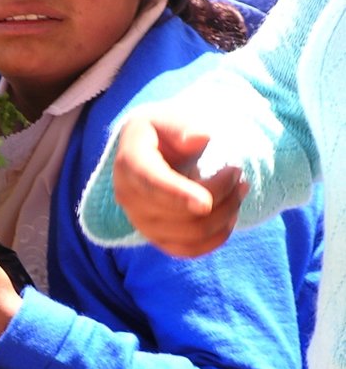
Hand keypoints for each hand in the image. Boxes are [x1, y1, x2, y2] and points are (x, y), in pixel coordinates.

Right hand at [113, 108, 248, 256]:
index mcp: (129, 163)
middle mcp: (129, 198)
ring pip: (190, 233)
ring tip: (239, 189)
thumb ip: (181, 126)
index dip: (177, 195)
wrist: (147, 152)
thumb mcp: (167, 118)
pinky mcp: (156, 238)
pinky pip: (188, 250)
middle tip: (237, 172)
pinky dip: (216, 238)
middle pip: (178, 213)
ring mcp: (140, 222)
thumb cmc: (161, 132)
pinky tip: (230, 216)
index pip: (150, 184)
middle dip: (219, 195)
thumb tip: (200, 138)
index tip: (206, 202)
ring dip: (224, 214)